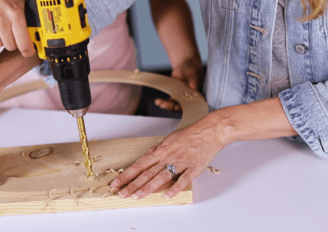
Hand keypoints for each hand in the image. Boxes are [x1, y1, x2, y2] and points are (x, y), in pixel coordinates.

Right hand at [0, 0, 34, 55]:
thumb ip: (29, 11)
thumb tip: (38, 25)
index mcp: (15, 13)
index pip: (24, 44)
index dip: (28, 50)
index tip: (29, 51)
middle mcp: (1, 20)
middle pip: (11, 46)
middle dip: (13, 41)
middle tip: (12, 31)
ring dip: (0, 37)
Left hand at [110, 111, 229, 199]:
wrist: (210, 130)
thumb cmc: (190, 134)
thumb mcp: (169, 138)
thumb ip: (158, 149)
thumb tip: (148, 155)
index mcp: (161, 150)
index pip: (140, 164)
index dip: (127, 174)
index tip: (117, 182)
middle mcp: (168, 157)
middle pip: (147, 173)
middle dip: (133, 184)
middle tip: (122, 193)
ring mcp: (180, 162)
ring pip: (161, 177)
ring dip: (148, 187)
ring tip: (137, 196)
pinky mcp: (193, 167)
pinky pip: (183, 179)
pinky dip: (175, 187)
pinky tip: (167, 195)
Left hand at [155, 56, 204, 111]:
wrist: (185, 65)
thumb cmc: (192, 69)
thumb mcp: (194, 75)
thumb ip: (194, 82)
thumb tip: (194, 89)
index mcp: (197, 96)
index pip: (191, 105)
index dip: (184, 108)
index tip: (176, 107)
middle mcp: (189, 99)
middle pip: (181, 107)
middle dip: (172, 107)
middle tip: (164, 105)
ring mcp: (181, 97)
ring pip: (174, 105)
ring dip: (166, 106)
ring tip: (159, 103)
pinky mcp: (174, 95)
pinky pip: (169, 101)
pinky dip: (163, 102)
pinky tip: (158, 101)